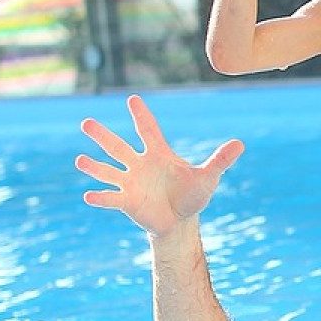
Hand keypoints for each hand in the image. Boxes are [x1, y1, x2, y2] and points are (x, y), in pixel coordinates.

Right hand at [76, 95, 243, 236]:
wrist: (180, 221)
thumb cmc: (193, 195)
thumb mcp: (208, 177)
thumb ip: (221, 161)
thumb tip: (240, 143)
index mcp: (159, 155)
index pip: (148, 131)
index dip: (141, 116)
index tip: (132, 99)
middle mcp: (140, 165)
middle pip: (119, 147)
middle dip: (103, 136)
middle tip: (86, 122)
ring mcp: (131, 183)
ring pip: (109, 171)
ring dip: (95, 167)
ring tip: (80, 160)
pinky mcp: (127, 202)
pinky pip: (111, 198)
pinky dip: (101, 197)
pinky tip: (89, 195)